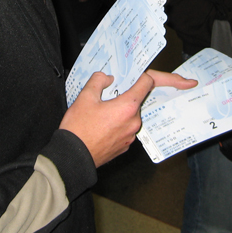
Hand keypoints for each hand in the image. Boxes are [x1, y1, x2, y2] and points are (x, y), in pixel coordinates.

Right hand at [60, 70, 196, 166]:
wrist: (73, 158)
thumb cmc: (78, 128)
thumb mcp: (85, 97)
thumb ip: (98, 81)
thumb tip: (108, 77)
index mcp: (128, 106)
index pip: (147, 83)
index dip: (148, 74)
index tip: (158, 74)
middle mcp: (134, 121)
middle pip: (137, 99)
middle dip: (126, 94)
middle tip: (109, 92)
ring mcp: (131, 135)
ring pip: (130, 114)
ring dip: (120, 109)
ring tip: (99, 110)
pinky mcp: (125, 145)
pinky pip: (125, 127)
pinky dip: (117, 122)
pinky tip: (100, 123)